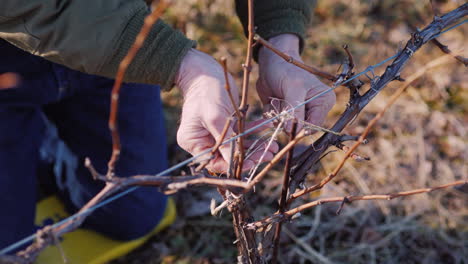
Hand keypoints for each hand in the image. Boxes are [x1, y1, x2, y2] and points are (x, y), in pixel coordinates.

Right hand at [175, 49, 276, 172]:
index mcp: (193, 142)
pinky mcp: (226, 124)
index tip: (253, 164)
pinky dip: (253, 131)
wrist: (205, 71)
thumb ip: (225, 140)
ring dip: (256, 146)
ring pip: (238, 146)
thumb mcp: (215, 117)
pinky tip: (267, 129)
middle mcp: (203, 140)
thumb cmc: (206, 92)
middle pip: (228, 156)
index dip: (233, 166)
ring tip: (273, 146)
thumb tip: (234, 163)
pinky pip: (241, 132)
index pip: (214, 162)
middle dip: (250, 156)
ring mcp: (215, 132)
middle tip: (269, 154)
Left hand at [257, 34, 335, 130]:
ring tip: (276, 98)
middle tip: (281, 101)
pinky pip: (276, 124)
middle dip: (287, 119)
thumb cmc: (287, 71)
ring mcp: (299, 114)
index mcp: (323, 102)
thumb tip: (292, 131)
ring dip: (277, 115)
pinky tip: (271, 101)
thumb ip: (295, 109)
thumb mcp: (293, 88)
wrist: (271, 64)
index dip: (300, 128)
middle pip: (300, 128)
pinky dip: (270, 114)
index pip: (315, 125)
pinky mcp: (285, 115)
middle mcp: (314, 110)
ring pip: (286, 127)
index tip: (287, 123)